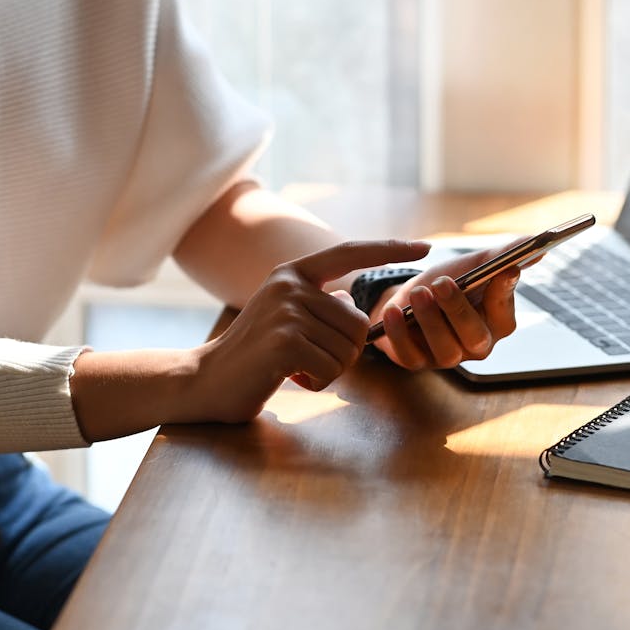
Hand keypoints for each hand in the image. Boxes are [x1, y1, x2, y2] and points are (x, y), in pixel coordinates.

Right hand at [192, 239, 430, 421]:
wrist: (204, 381)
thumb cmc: (254, 354)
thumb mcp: (288, 318)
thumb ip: (321, 305)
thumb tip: (354, 303)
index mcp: (293, 274)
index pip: (349, 252)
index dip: (390, 249)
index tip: (426, 247)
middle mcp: (290, 285)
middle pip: (360, 322)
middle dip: (346, 352)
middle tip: (311, 360)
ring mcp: (287, 311)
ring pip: (349, 349)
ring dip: (330, 370)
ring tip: (295, 367)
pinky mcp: (285, 341)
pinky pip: (333, 369)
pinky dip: (318, 382)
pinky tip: (290, 377)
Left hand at [370, 241, 522, 369]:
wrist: (409, 296)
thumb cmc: (448, 281)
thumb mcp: (474, 265)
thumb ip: (503, 256)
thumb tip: (536, 246)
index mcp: (496, 324)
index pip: (504, 315)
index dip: (503, 294)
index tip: (503, 270)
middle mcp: (475, 346)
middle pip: (475, 337)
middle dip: (458, 310)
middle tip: (442, 283)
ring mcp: (445, 357)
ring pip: (444, 348)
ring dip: (430, 319)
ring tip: (418, 292)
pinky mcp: (415, 361)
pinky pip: (408, 354)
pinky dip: (399, 333)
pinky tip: (393, 311)